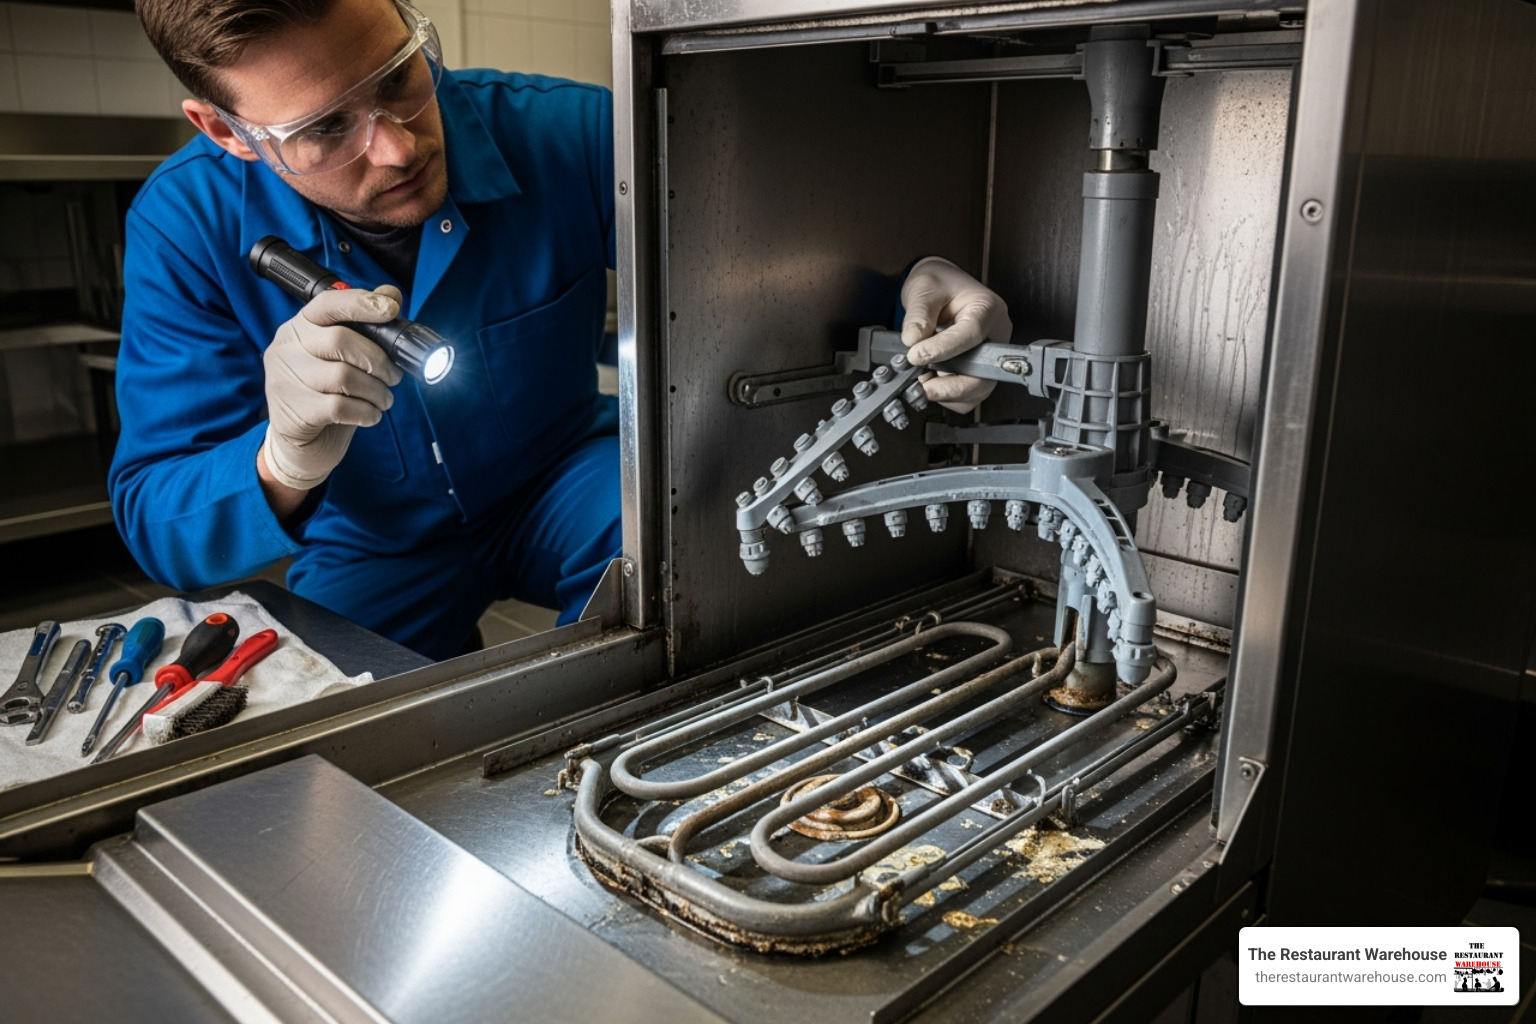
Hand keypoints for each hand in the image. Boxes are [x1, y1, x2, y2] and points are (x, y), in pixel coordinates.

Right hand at [261, 285, 404, 491]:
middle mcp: (286, 347)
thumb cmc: (325, 394)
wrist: (299, 444)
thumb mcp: (342, 359)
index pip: (327, 304)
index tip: (390, 309)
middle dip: (378, 360)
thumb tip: (390, 294)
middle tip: (393, 377)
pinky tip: (370, 415)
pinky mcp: (292, 410)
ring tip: (383, 400)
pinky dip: (366, 412)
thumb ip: (363, 328)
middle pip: (340, 341)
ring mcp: (284, 378)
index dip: (360, 303)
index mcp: (300, 327)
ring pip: (344, 376)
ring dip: (376, 391)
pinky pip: (340, 407)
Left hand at [899, 257, 1012, 413]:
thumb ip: (918, 316)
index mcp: (987, 308)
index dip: (944, 349)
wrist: (938, 289)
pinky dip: (947, 396)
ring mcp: (988, 356)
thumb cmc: (938, 284)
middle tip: (921, 386)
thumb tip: (913, 341)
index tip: (917, 356)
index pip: (972, 334)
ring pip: (977, 390)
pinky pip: (968, 395)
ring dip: (946, 393)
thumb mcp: (924, 290)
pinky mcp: (978, 371)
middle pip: (983, 374)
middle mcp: (995, 335)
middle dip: (950, 386)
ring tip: (921, 382)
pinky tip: (930, 382)